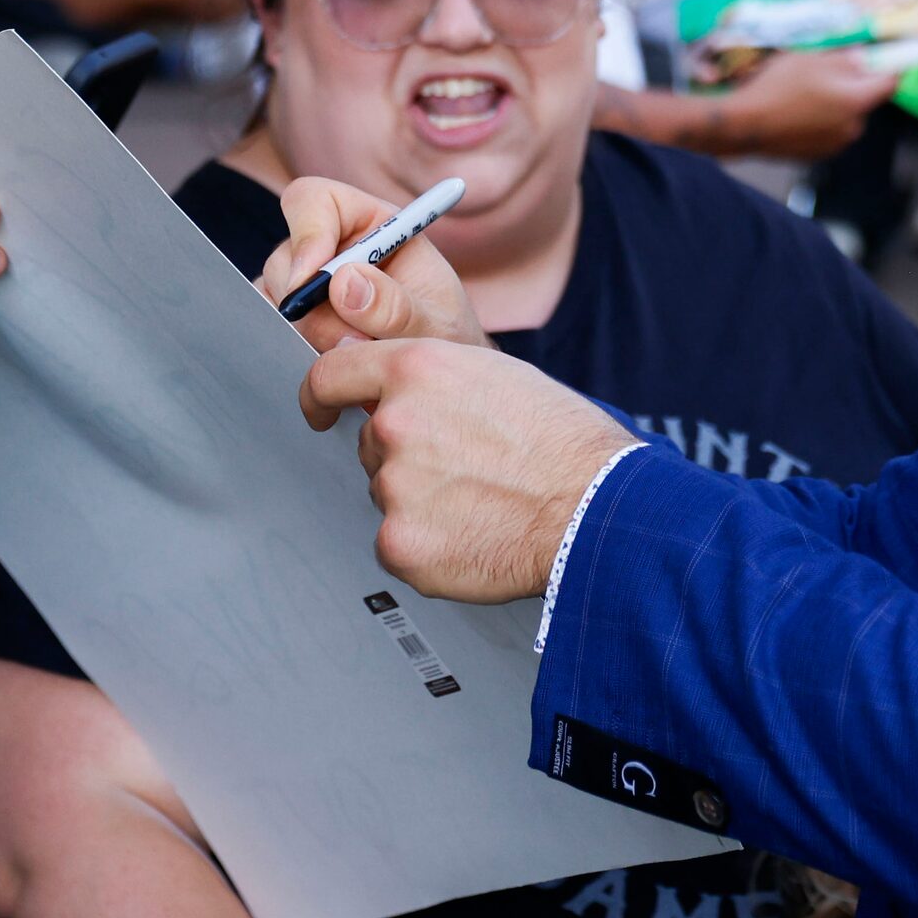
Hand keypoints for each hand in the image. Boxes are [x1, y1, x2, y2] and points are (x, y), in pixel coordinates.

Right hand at [258, 176, 489, 350]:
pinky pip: (269, 331)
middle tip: (352, 343)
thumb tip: (344, 285)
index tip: (314, 278)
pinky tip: (334, 371)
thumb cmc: (444, 341)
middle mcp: (329, 250)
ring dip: (308, 337)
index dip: (307, 233)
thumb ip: (397, 307)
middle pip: (285, 259)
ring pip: (273, 301)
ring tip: (357, 360)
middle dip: (310, 307)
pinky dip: (294, 352)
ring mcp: (305, 288)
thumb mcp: (436, 326)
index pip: (313, 200)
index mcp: (370, 225)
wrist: (436, 382)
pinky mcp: (292, 323)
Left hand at [300, 338, 632, 602]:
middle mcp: (395, 423)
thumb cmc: (564, 442)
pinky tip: (475, 537)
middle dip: (407, 457)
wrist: (598, 508)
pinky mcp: (400, 545)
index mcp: (417, 369)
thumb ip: (434, 381)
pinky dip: (429, 548)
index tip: (319, 411)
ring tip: (483, 503)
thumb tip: (399, 396)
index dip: (320, 395)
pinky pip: (398, 545)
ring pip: (389, 495)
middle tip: (468, 470)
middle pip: (372, 444)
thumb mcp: (495, 377)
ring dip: (422, 502)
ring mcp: (394, 487)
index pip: (332, 373)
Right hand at [715, 51, 899, 160]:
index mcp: (857, 102)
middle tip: (826, 72)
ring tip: (804, 93)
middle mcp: (853, 128)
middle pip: (864, 100)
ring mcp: (835, 145)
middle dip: (851, 86)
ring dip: (834, 105)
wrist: (745, 125)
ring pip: (844, 116)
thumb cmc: (779, 86)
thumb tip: (864, 59)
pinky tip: (795, 111)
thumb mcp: (812, 60)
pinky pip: (828, 132)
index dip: (890, 68)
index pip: (889, 84)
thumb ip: (845, 60)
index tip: (886, 58)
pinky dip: (820, 121)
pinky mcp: (817, 155)